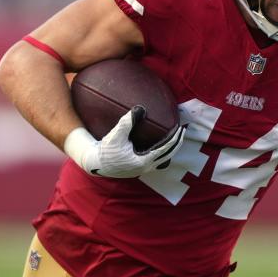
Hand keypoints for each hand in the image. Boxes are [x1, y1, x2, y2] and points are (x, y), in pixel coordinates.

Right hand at [65, 107, 185, 177]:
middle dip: (177, 143)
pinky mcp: (139, 168)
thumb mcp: (116, 134)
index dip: (174, 138)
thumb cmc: (105, 149)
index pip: (165, 149)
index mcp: (143, 161)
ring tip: (175, 137)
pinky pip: (156, 159)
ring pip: (163, 159)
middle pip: (168, 155)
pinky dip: (161, 151)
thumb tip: (139, 107)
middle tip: (183, 130)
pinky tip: (160, 141)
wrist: (94, 163)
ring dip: (170, 148)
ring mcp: (143, 169)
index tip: (180, 128)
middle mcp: (146, 167)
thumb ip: (128, 121)